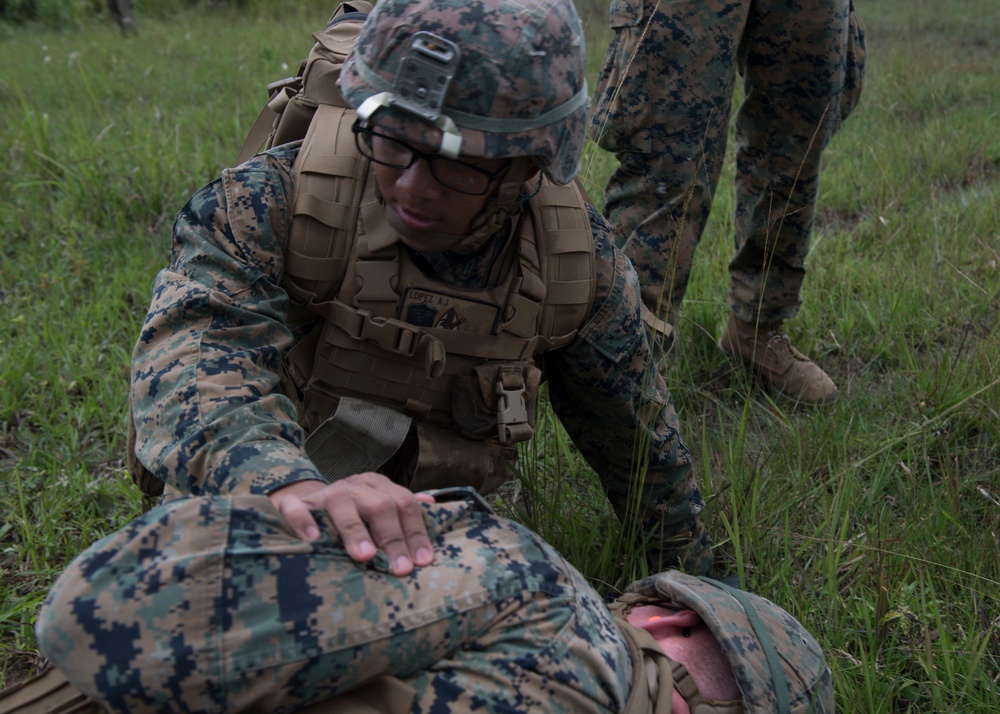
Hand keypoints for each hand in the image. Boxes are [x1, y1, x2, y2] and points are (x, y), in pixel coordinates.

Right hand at [268, 473, 435, 575]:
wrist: (305, 505)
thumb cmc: (352, 516)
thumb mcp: (378, 509)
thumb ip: (403, 511)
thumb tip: (432, 506)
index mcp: (378, 487)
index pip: (405, 504)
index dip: (415, 533)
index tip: (422, 562)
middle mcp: (354, 486)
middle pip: (379, 505)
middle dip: (393, 538)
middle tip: (400, 569)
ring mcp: (324, 493)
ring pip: (341, 503)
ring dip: (355, 531)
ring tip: (366, 557)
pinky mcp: (293, 504)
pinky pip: (296, 509)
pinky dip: (304, 522)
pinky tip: (312, 540)